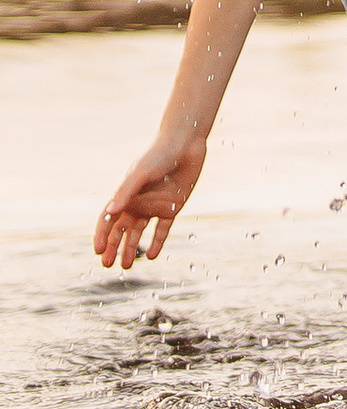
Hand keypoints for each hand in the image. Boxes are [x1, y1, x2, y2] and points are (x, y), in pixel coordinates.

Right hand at [96, 134, 206, 268]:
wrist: (186, 142)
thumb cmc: (159, 153)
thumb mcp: (141, 172)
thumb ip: (126, 190)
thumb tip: (111, 210)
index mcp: (126, 194)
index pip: (108, 219)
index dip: (101, 235)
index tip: (98, 251)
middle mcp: (138, 202)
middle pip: (121, 230)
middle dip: (113, 247)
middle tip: (108, 264)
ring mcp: (154, 206)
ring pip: (139, 233)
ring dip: (131, 248)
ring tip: (126, 265)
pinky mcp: (172, 207)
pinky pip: (162, 230)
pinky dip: (157, 243)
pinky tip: (153, 256)